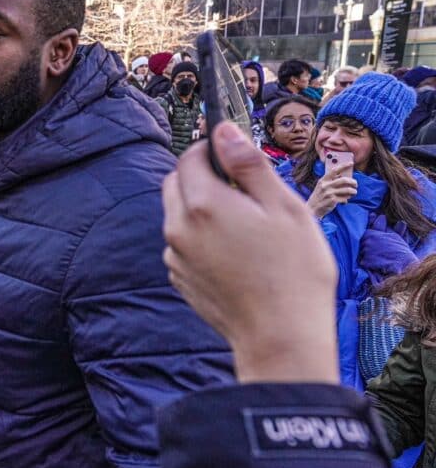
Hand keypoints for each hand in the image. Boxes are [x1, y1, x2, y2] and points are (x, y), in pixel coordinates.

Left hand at [161, 122, 337, 383]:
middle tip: (242, 191)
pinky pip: (182, 244)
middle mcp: (178, 228)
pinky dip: (200, 238)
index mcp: (202, 204)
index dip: (211, 150)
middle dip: (201, 177)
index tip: (234, 156)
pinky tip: (235, 255)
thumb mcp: (284, 207)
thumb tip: (223, 130)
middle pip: (175, 184)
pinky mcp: (179, 279)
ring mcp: (175, 257)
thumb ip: (248, 165)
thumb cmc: (294, 270)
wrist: (281, 337)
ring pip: (177, 215)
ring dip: (200, 209)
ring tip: (245, 228)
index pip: (189, 158)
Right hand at [306, 162, 356, 217]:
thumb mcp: (321, 187)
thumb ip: (330, 181)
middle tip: (355, 184)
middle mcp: (325, 186)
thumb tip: (343, 176)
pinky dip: (347, 199)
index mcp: (323, 180)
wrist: (312, 209)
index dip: (343, 166)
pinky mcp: (332, 201)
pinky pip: (345, 198)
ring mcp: (329, 193)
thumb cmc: (319, 197)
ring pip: (347, 190)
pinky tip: (345, 201)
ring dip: (353, 191)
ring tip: (353, 193)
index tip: (351, 163)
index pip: (334, 170)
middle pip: (344, 180)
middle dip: (353, 182)